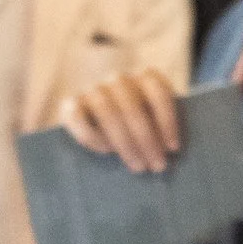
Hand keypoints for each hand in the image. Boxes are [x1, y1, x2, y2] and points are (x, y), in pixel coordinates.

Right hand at [55, 68, 182, 173]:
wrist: (96, 115)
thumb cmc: (137, 125)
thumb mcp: (155, 118)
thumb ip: (163, 125)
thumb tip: (172, 150)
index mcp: (144, 77)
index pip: (157, 92)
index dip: (167, 120)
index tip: (173, 148)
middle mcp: (117, 79)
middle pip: (132, 108)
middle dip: (146, 140)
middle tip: (157, 166)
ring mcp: (92, 89)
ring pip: (107, 113)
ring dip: (125, 143)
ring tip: (138, 166)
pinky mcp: (70, 104)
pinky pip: (79, 118)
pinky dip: (93, 136)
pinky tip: (106, 151)